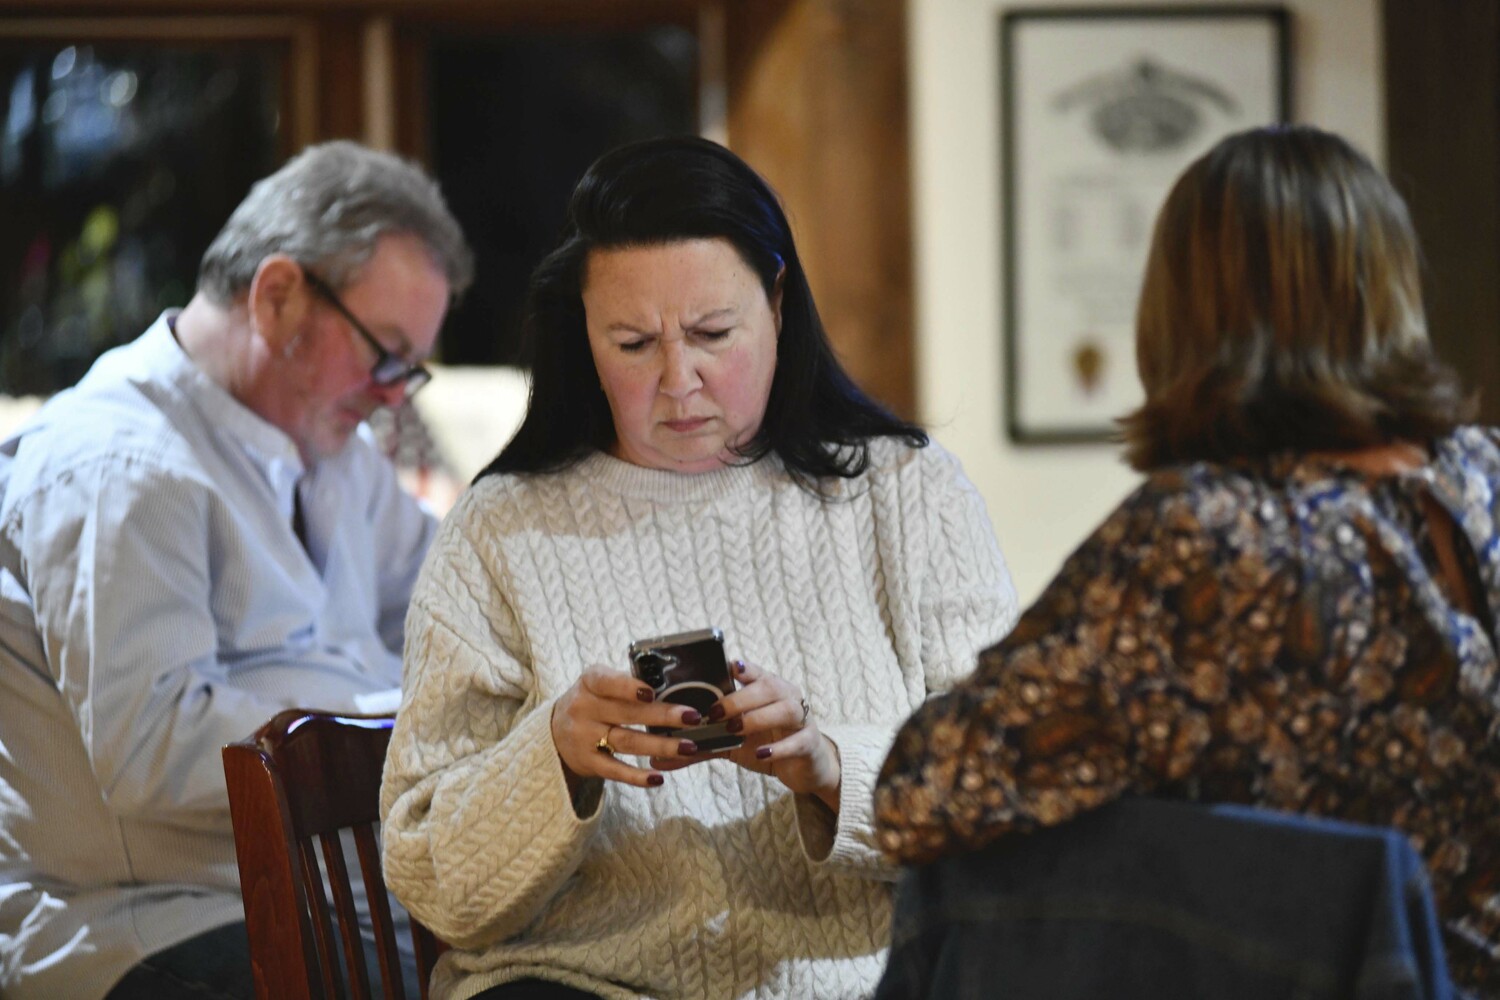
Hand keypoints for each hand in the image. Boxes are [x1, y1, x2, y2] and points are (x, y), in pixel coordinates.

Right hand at [550, 666, 704, 788]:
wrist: (554, 731)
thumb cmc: (593, 700)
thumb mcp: (600, 682)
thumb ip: (628, 683)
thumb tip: (675, 686)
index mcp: (590, 682)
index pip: (607, 682)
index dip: (628, 687)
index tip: (652, 692)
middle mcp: (584, 708)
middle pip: (627, 713)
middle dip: (663, 716)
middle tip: (693, 717)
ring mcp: (584, 737)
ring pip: (627, 742)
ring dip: (660, 746)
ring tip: (689, 747)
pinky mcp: (588, 763)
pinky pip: (615, 771)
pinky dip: (637, 776)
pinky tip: (658, 777)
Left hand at [655, 659, 841, 809]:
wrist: (803, 768)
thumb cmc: (765, 745)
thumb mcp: (731, 745)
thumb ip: (699, 747)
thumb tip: (658, 759)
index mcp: (765, 689)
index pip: (754, 671)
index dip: (742, 667)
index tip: (728, 666)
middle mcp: (785, 697)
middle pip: (768, 687)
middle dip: (740, 698)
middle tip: (715, 713)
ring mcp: (801, 719)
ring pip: (785, 708)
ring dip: (757, 718)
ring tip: (734, 730)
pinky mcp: (809, 743)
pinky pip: (797, 740)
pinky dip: (778, 746)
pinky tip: (760, 753)